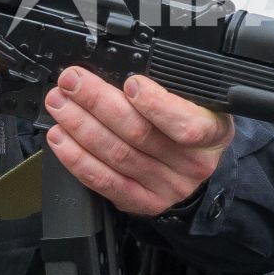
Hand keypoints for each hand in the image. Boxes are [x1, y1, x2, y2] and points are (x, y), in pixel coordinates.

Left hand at [42, 68, 235, 216]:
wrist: (196, 164)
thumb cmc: (192, 124)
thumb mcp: (197, 101)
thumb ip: (168, 89)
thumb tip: (119, 72)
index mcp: (213, 133)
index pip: (186, 124)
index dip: (155, 103)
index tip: (130, 82)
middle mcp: (193, 164)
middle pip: (139, 134)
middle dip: (98, 103)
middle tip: (72, 82)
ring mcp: (167, 187)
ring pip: (117, 155)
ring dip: (81, 126)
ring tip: (60, 105)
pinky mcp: (143, 202)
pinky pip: (105, 182)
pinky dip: (78, 159)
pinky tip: (62, 139)